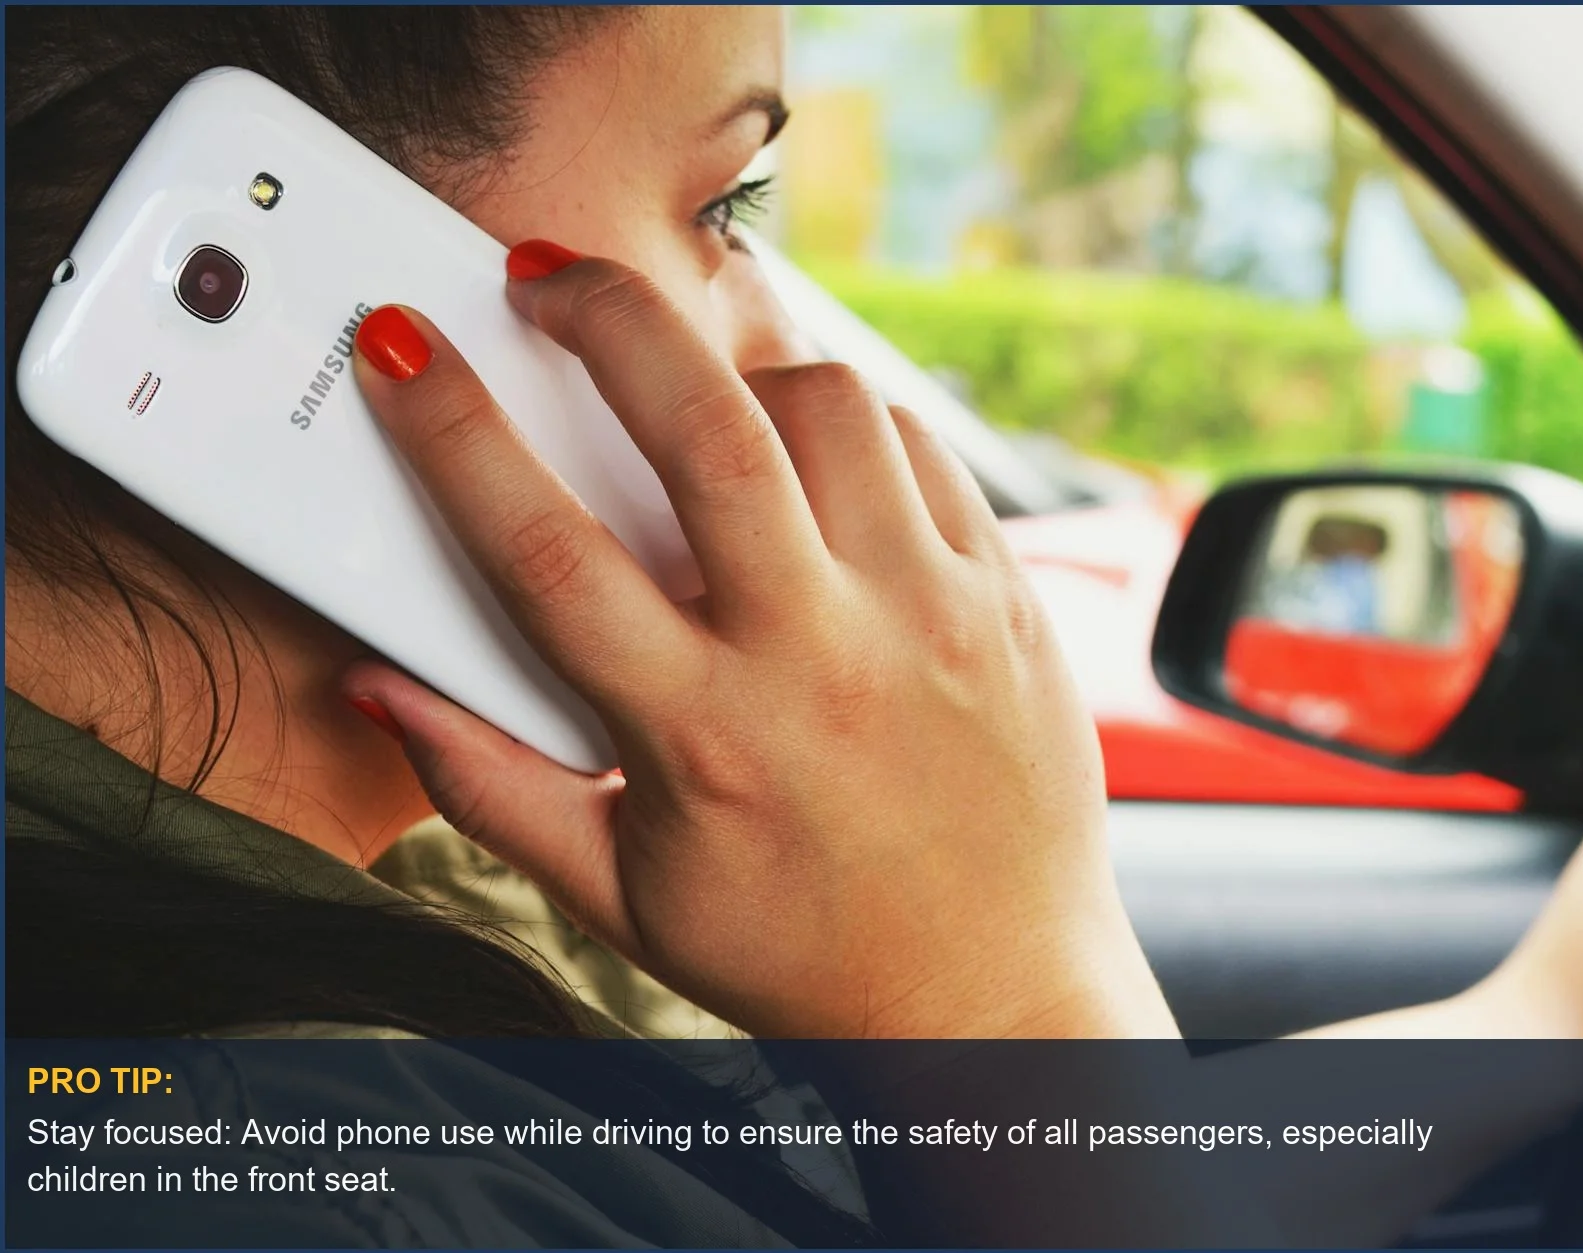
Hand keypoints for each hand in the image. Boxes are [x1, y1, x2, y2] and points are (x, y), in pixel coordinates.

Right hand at [341, 249, 1175, 1040]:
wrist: (993, 998)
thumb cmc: (800, 952)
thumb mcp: (621, 895)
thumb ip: (490, 787)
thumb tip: (383, 690)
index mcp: (703, 736)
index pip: (545, 550)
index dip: (451, 429)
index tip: (400, 346)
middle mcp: (822, 657)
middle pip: (705, 429)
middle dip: (605, 315)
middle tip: (546, 276)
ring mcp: (929, 615)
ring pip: (829, 408)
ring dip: (740, 365)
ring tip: (695, 386)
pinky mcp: (1004, 597)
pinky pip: (921, 446)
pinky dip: (848, 420)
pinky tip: (808, 449)